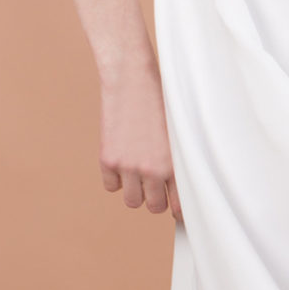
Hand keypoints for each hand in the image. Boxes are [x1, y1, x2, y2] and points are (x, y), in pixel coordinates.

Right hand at [99, 65, 182, 221]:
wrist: (132, 79)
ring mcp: (128, 166)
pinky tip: (123, 162)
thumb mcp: (180, 132)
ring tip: (140, 175)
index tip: (178, 208)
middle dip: (157, 199)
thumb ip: (180, 161)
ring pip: (132, 201)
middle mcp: (152, 169)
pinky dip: (116, 179)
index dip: (179, 210)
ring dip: (136, 192)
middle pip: (155, 207)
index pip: (180, 205)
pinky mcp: (108, 159)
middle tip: (158, 186)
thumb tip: (180, 189)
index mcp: (176, 163)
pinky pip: (111, 186)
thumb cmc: (162, 101)